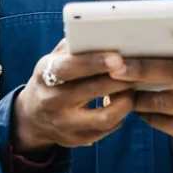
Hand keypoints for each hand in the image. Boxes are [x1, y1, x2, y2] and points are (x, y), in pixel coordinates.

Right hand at [13, 39, 134, 155]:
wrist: (33, 116)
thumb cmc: (52, 79)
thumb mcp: (53, 60)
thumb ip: (74, 47)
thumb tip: (102, 32)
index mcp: (45, 75)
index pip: (68, 68)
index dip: (94, 62)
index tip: (118, 58)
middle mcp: (51, 101)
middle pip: (91, 91)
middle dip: (119, 80)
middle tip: (139, 69)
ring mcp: (64, 124)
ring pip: (105, 117)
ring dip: (125, 101)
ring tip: (133, 87)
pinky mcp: (77, 140)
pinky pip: (108, 128)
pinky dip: (120, 114)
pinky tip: (123, 102)